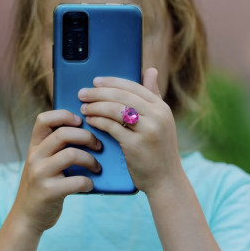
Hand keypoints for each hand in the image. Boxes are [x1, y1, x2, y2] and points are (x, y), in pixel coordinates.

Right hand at [11, 110, 100, 234]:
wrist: (26, 218)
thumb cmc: (43, 186)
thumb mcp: (42, 163)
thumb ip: (56, 148)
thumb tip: (90, 132)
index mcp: (34, 146)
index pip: (43, 119)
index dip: (64, 115)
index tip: (80, 121)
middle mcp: (34, 157)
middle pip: (63, 133)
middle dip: (87, 137)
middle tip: (98, 146)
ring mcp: (40, 174)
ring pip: (71, 154)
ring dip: (91, 160)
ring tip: (97, 167)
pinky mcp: (48, 192)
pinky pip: (76, 181)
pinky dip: (88, 182)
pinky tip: (89, 185)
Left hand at [78, 68, 183, 194]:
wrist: (166, 180)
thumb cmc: (159, 150)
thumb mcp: (161, 121)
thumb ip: (153, 96)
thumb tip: (150, 70)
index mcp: (162, 107)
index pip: (134, 86)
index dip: (112, 82)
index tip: (96, 81)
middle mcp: (157, 116)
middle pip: (122, 96)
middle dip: (99, 92)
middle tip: (83, 93)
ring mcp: (148, 130)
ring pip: (115, 109)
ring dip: (96, 106)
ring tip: (83, 107)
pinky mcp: (135, 145)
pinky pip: (111, 127)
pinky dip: (98, 121)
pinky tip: (90, 120)